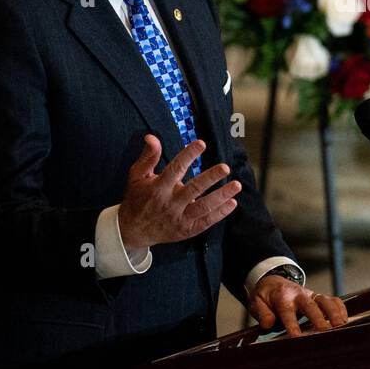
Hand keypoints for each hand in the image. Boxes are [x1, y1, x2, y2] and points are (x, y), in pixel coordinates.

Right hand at [117, 135, 238, 248]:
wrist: (133, 231)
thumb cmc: (137, 199)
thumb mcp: (136, 176)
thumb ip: (148, 157)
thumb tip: (152, 137)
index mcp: (158, 188)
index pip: (175, 169)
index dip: (188, 155)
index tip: (201, 144)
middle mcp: (170, 204)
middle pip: (193, 189)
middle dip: (210, 177)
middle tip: (225, 167)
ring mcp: (179, 218)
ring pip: (203, 207)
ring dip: (221, 196)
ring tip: (236, 185)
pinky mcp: (186, 230)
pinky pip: (206, 222)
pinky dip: (220, 213)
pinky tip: (232, 203)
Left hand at [249, 274, 348, 336]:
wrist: (274, 281)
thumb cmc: (266, 296)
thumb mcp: (256, 302)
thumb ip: (262, 312)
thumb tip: (268, 323)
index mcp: (282, 297)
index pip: (287, 311)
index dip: (292, 325)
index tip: (297, 338)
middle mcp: (299, 294)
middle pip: (310, 305)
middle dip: (318, 318)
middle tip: (324, 331)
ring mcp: (311, 295)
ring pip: (325, 300)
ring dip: (334, 312)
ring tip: (341, 325)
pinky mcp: (319, 298)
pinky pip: (332, 300)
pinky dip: (340, 308)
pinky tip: (345, 320)